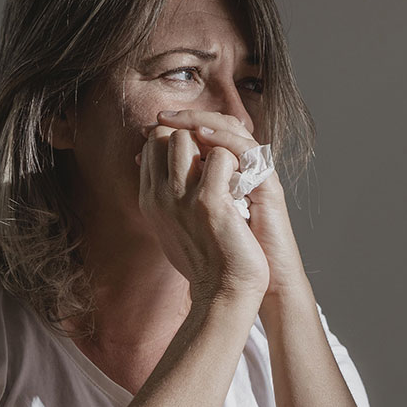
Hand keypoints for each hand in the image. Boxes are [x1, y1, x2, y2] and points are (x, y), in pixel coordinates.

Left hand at [149, 110, 308, 298]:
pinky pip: (247, 150)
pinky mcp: (267, 187)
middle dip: (183, 118)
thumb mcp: (186, 219)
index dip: (172, 129)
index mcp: (221, 175)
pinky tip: (200, 134)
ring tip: (173, 119)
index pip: (199, 135)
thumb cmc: (216, 258)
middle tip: (157, 120)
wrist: (243, 287)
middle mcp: (240, 171)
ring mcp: (255, 176)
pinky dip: (223, 138)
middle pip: (215, 124)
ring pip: (231, 129)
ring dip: (200, 120)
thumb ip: (171, 191)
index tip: (143, 131)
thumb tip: (140, 167)